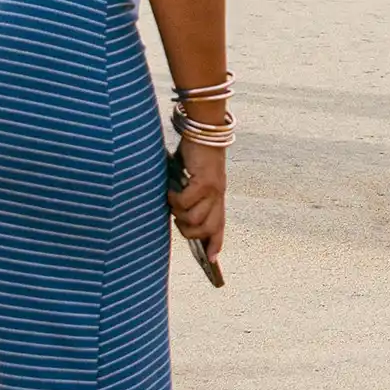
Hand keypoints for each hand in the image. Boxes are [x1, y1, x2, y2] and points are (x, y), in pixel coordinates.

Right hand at [168, 144, 226, 267]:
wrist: (203, 130)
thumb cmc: (193, 153)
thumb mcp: (192, 178)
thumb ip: (188, 195)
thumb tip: (176, 214)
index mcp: (217, 195)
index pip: (219, 224)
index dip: (215, 243)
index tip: (212, 259)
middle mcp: (218, 195)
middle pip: (207, 229)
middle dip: (189, 231)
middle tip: (177, 219)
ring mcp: (214, 190)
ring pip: (195, 218)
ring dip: (179, 213)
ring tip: (172, 200)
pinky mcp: (205, 182)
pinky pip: (186, 202)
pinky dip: (175, 199)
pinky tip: (170, 190)